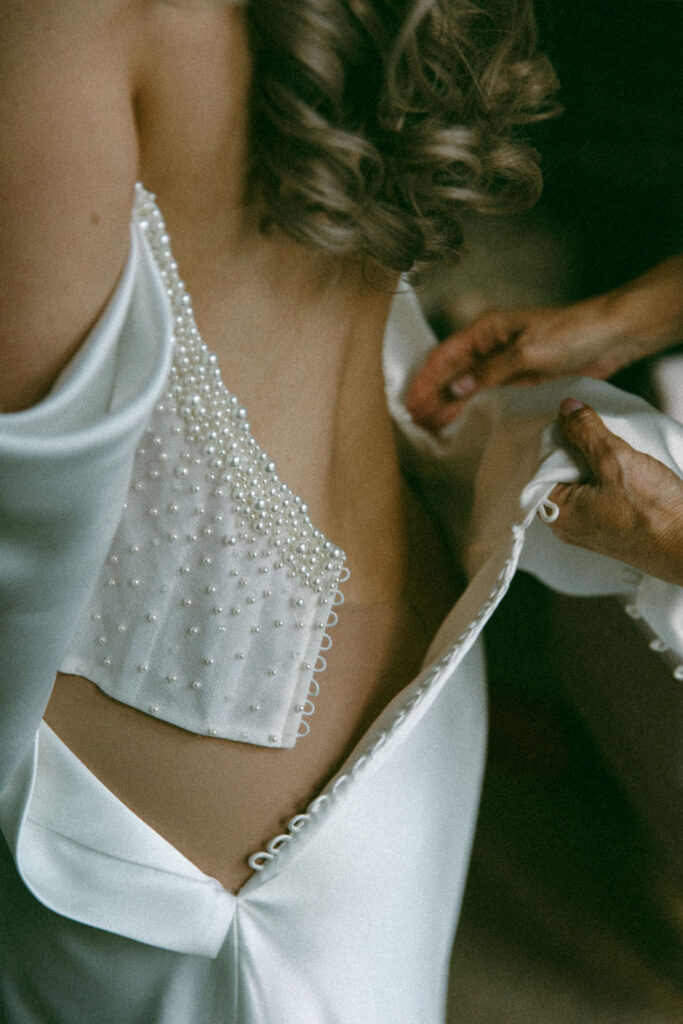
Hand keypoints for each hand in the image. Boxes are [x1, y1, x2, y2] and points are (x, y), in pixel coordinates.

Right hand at [406, 298, 643, 432]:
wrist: (612, 336)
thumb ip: (489, 372)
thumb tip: (455, 390)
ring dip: (449, 406)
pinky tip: (462, 425)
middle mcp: (491, 346)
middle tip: (416, 424)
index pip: (444, 356)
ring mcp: (505, 364)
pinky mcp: (521, 380)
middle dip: (432, 397)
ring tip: (432, 430)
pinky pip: (488, 397)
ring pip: (468, 388)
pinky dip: (473, 411)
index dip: (425, 380)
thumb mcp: (526, 352)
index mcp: (487, 330)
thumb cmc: (572, 332)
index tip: (411, 403)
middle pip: (452, 373)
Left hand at [547, 398, 682, 585]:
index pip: (542, 464)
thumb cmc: (652, 511)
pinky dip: (608, 478)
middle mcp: (567, 524)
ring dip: (597, 461)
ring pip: (583, 483)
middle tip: (601, 431)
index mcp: (557, 511)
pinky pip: (599, 495)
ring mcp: (588, 529)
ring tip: (617, 448)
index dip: (559, 438)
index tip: (579, 421)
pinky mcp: (609, 529)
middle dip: (579, 448)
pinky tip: (627, 468)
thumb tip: (566, 408)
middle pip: (561, 473)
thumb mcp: (616, 460)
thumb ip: (587, 432)